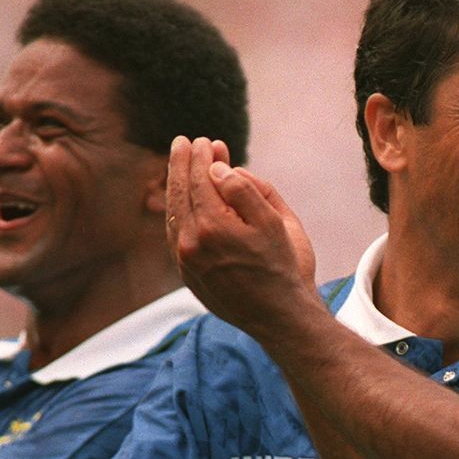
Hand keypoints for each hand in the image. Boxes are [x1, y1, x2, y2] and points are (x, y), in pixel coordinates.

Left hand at [165, 136, 317, 333]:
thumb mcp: (275, 221)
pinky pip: (175, 236)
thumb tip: (218, 170)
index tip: (205, 141)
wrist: (280, 318)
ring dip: (176, 187)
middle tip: (184, 143)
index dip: (200, 157)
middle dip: (182, 165)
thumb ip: (246, 191)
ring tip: (181, 166)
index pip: (199, 180)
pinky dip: (177, 213)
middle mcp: (192, 244)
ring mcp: (186, 262)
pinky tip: (182, 202)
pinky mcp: (188, 276)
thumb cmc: (285, 266)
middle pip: (180, 194)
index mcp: (213, 226)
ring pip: (174, 215)